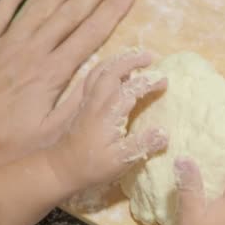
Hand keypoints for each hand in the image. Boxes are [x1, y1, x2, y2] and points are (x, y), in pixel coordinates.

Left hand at [0, 0, 137, 168]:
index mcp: (53, 72)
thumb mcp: (52, 133)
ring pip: (39, 6)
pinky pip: (0, 12)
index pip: (90, 33)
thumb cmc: (6, 144)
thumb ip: (80, 102)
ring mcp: (4, 44)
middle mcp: (32, 50)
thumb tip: (109, 76)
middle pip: (69, 13)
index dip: (113, 9)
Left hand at [47, 52, 168, 193]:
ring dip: (119, 60)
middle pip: (112, 70)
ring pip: (101, 70)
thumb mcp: (120, 161)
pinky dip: (107, 68)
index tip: (165, 81)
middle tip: (151, 56)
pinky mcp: (83, 104)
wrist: (59, 168)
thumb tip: (164, 132)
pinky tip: (115, 71)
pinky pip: (93, 77)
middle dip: (132, 59)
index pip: (131, 89)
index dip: (149, 82)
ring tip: (135, 57)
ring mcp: (88, 101)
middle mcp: (97, 102)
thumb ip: (142, 146)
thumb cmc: (91, 167)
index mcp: (108, 114)